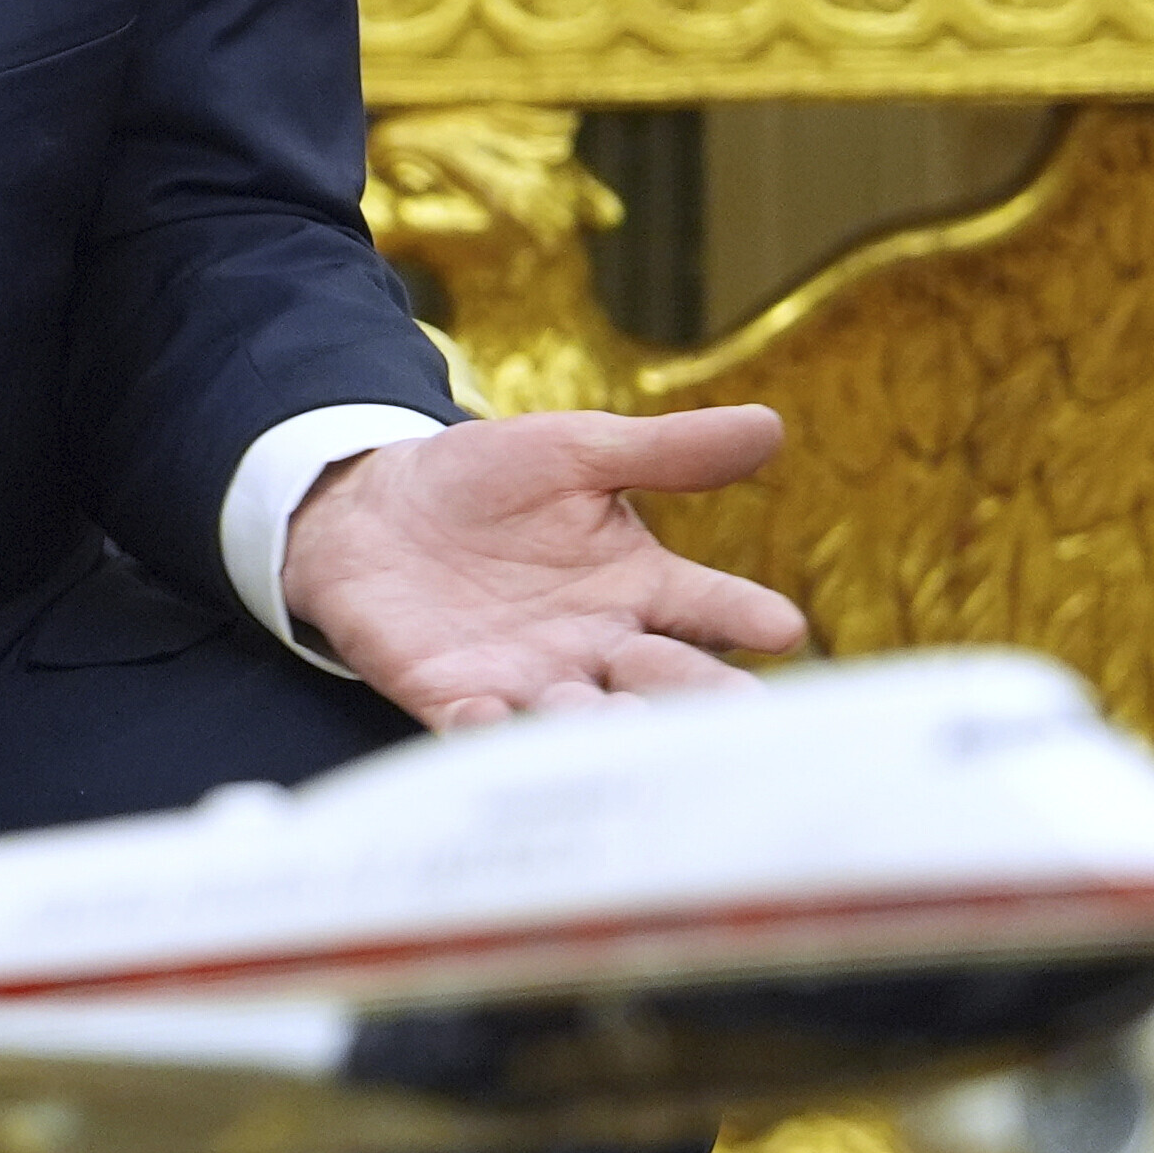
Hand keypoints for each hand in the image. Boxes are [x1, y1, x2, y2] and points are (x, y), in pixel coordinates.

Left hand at [283, 407, 806, 731]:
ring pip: (583, 719)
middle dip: (696, 695)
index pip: (711, 608)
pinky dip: (487, 729)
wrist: (372, 506)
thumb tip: (770, 424)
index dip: (745, 618)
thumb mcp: (577, 452)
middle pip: (666, 682)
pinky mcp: (452, 697)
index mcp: (642, 588)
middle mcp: (599, 647)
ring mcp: (529, 679)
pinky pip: (477, 727)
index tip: (781, 628)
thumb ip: (666, 451)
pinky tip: (492, 715)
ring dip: (604, 725)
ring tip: (627, 723)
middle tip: (734, 709)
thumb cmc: (488, 480)